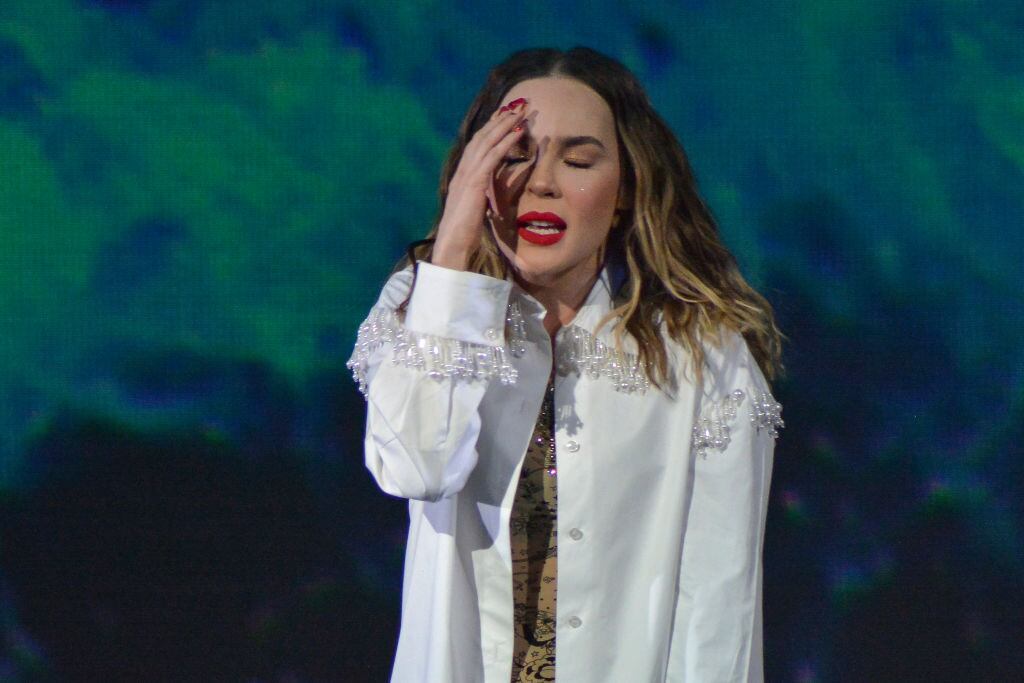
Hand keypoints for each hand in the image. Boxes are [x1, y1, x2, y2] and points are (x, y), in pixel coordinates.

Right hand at [431, 98, 526, 270]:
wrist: (452, 244)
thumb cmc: (465, 231)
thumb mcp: (475, 207)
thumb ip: (481, 194)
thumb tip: (490, 191)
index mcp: (462, 175)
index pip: (478, 144)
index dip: (492, 128)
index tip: (506, 115)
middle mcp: (463, 170)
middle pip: (482, 136)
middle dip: (500, 119)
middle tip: (518, 105)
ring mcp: (467, 175)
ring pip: (487, 142)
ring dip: (505, 125)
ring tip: (521, 112)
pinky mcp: (474, 183)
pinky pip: (492, 157)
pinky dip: (505, 142)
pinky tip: (518, 132)